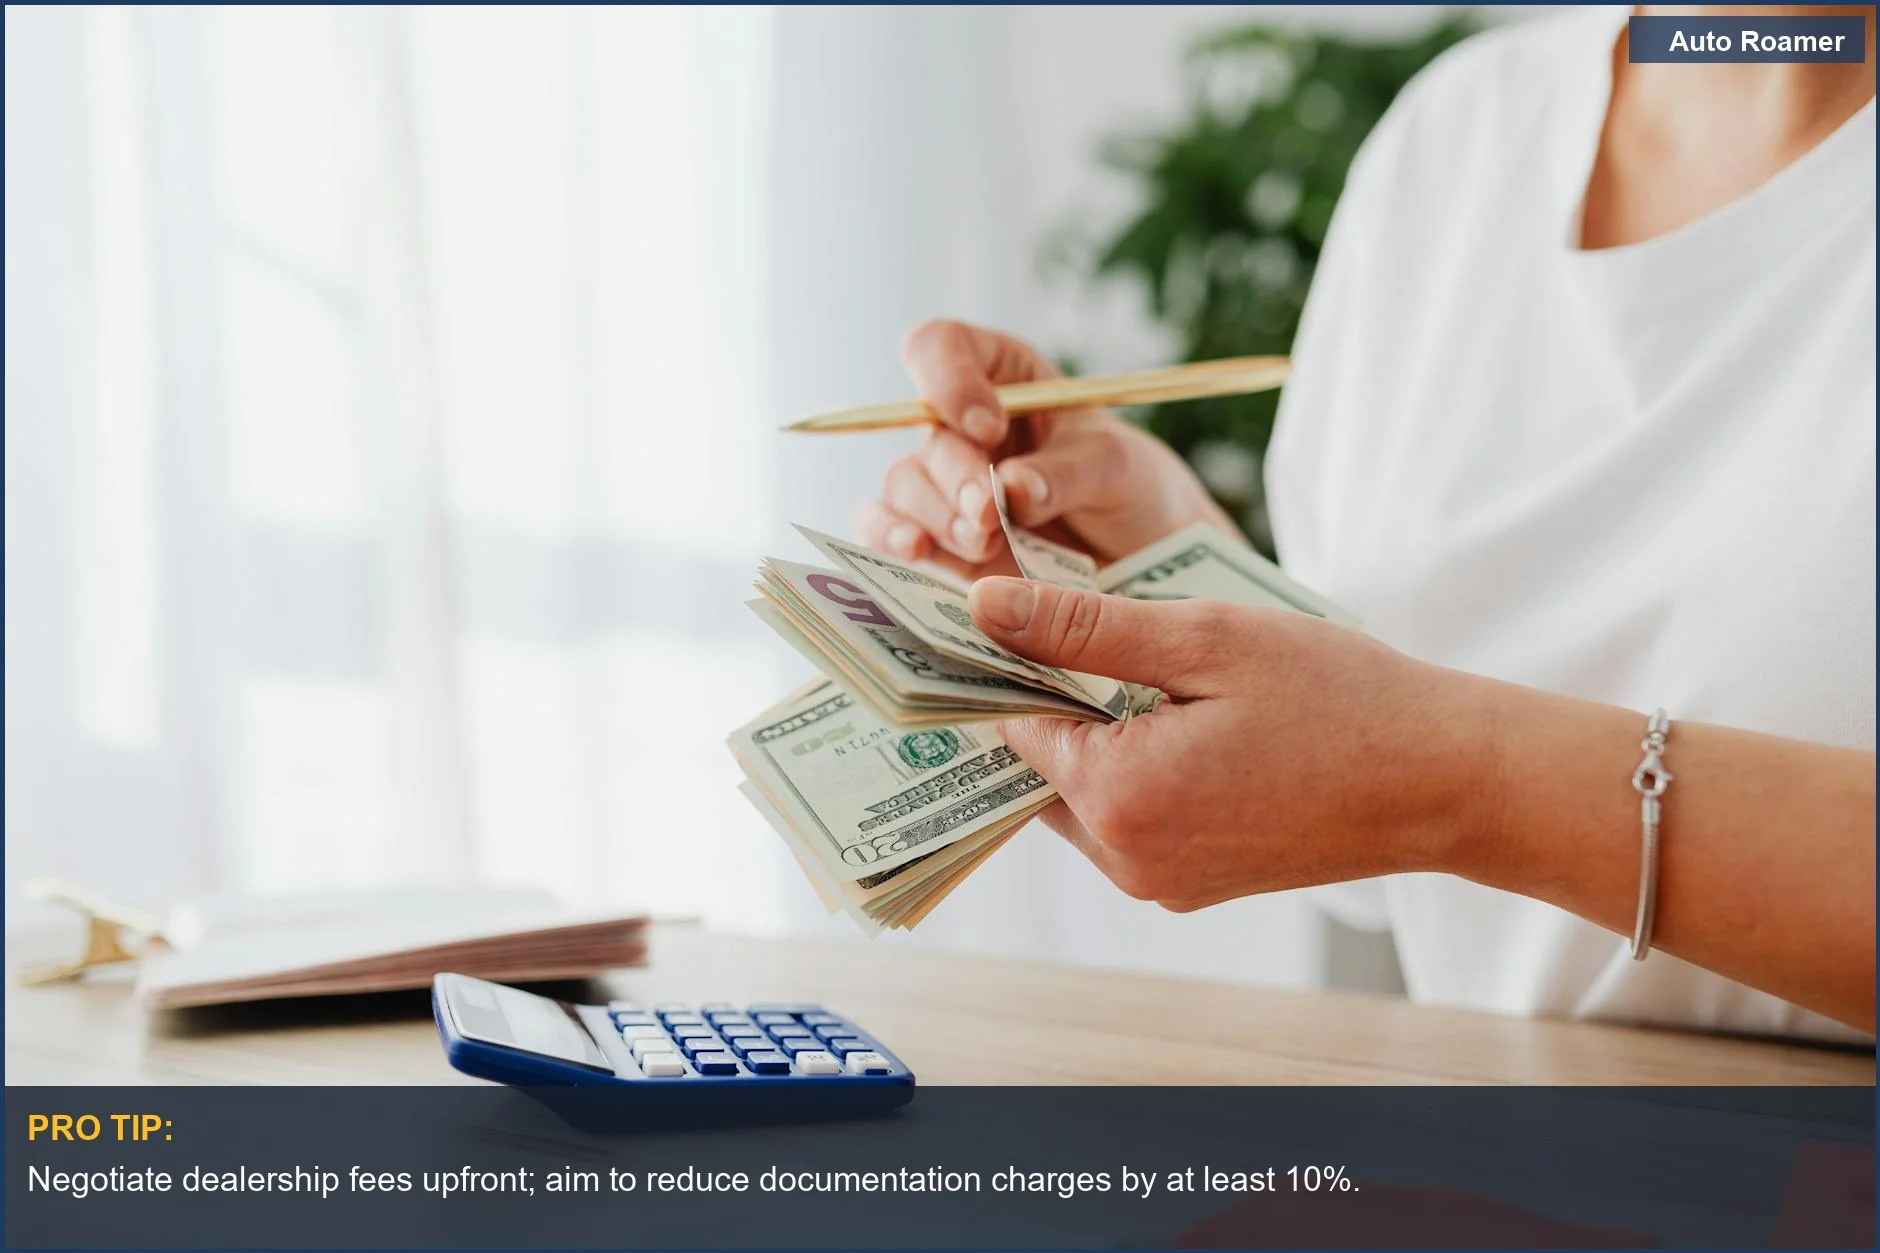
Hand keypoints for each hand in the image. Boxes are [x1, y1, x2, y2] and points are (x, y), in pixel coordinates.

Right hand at [854, 319, 1238, 579]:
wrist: (1141, 559)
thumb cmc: (1130, 489)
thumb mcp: (1117, 466)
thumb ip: (1066, 472)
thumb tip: (1011, 488)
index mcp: (1001, 377)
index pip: (941, 347)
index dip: (948, 379)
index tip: (988, 427)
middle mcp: (960, 426)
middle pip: (925, 431)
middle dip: (956, 475)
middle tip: (990, 512)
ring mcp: (942, 484)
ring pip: (903, 483)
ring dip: (937, 514)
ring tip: (985, 544)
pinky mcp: (934, 539)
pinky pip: (885, 529)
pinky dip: (890, 537)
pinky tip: (915, 550)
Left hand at [965, 577, 1492, 909]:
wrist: (1443, 782)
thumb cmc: (1339, 698)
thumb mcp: (1205, 639)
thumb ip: (1082, 627)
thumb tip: (982, 604)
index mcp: (1118, 798)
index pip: (1010, 723)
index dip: (1004, 661)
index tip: (1004, 612)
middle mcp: (1125, 860)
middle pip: (1037, 768)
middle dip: (1045, 699)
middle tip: (1069, 627)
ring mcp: (1159, 883)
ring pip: (1079, 798)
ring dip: (1091, 736)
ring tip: (1134, 666)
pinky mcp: (1191, 887)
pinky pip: (1127, 823)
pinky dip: (1132, 770)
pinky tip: (1176, 718)